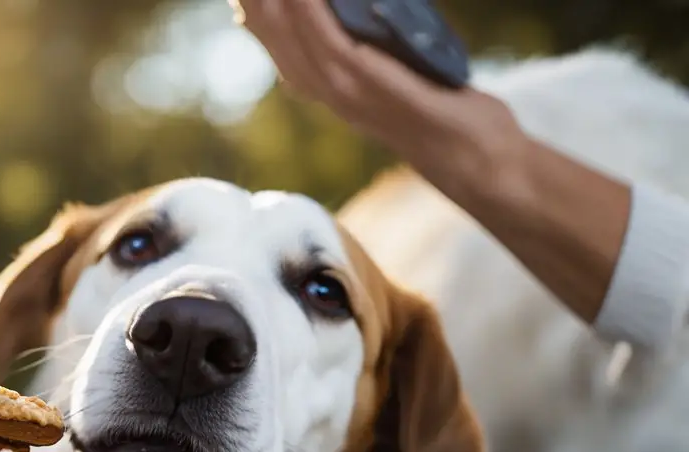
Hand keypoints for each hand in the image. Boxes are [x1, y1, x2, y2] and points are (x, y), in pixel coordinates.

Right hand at [232, 0, 520, 184]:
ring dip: (272, 3)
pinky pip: (331, 44)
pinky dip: (311, 14)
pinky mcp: (373, 88)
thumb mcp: (400, 75)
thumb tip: (354, 17)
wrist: (474, 158)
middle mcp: (328, 92)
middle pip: (275, 37)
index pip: (278, 44)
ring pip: (293, 39)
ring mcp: (347, 93)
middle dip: (255, 2)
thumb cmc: (445, 114)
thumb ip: (373, 53)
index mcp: (329, 88)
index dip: (258, 13)